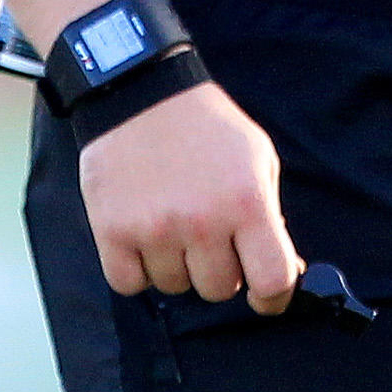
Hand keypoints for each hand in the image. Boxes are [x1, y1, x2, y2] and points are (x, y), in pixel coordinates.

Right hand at [77, 80, 305, 315]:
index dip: (273, 298)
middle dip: (218, 269)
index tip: (264, 297)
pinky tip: (142, 235)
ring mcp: (155, 229)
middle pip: (218, 289)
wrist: (140, 93)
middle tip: (207, 234)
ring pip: (174, 288)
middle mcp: (202, 220)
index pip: (273, 279)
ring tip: (171, 222)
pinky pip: (130, 284)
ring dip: (176, 265)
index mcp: (246, 201)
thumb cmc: (205, 127)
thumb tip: (278, 271)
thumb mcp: (257, 157)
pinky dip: (137, 269)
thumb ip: (269, 213)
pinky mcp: (113, 231)